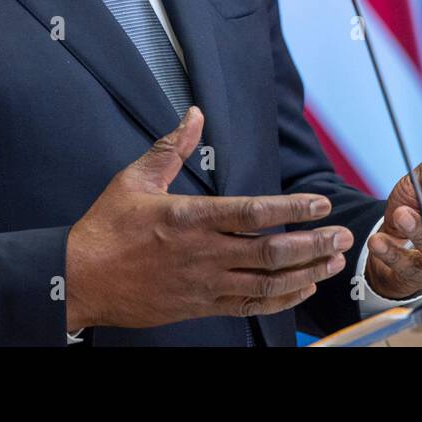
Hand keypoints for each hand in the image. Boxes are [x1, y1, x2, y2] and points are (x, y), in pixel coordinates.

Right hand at [65, 106, 353, 330]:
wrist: (79, 279)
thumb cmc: (106, 229)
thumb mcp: (134, 179)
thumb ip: (171, 147)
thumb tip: (194, 115)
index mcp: (190, 218)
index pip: (253, 213)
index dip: (292, 208)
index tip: (319, 204)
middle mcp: (203, 253)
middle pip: (271, 251)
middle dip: (313, 244)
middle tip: (342, 236)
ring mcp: (204, 284)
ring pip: (267, 282)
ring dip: (305, 272)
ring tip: (331, 262)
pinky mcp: (200, 306)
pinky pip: (250, 306)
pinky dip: (280, 300)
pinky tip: (300, 289)